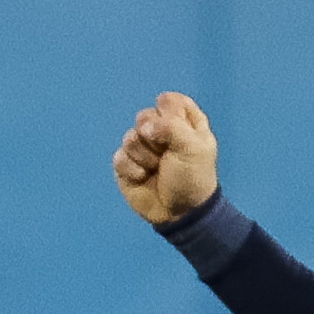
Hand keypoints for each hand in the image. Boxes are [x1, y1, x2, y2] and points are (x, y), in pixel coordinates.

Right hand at [112, 91, 218, 224]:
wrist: (180, 213)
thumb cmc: (193, 178)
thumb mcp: (194, 149)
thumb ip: (172, 127)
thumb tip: (145, 127)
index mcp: (185, 124)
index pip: (170, 100)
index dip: (170, 113)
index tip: (179, 129)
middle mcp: (162, 132)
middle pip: (145, 116)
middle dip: (154, 137)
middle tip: (167, 154)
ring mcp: (142, 147)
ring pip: (130, 136)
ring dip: (145, 157)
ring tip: (157, 169)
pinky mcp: (126, 164)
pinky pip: (119, 156)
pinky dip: (133, 170)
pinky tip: (144, 179)